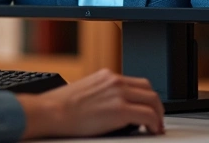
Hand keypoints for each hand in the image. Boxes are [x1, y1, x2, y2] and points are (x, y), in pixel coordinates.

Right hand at [16, 68, 164, 137]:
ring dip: (158, 114)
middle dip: (156, 105)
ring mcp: (118, 94)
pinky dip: (154, 124)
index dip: (145, 97)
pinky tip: (152, 131)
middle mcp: (114, 81)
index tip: (146, 108)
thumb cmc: (59, 107)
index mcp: (106, 76)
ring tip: (156, 127)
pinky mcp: (120, 110)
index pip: (136, 82)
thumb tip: (110, 107)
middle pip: (148, 89)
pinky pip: (148, 115)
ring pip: (153, 100)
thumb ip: (100, 94)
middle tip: (156, 119)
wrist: (50, 111)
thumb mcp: (84, 91)